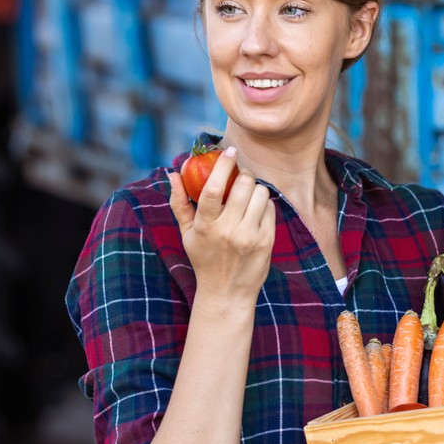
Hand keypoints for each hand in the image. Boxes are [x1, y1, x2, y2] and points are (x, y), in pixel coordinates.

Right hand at [168, 147, 275, 310]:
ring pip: (260, 193)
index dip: (222, 166)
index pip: (213, 189)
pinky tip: (255, 214)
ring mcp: (250, 236)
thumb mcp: (187, 234)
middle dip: (243, 175)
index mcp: (206, 226)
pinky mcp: (266, 241)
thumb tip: (172, 174)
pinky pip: (270, 208)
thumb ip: (179, 203)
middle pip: (243, 185)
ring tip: (247, 198)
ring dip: (254, 189)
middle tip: (240, 178)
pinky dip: (264, 205)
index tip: (228, 151)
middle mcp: (228, 231)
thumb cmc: (204, 259)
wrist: (226, 293)